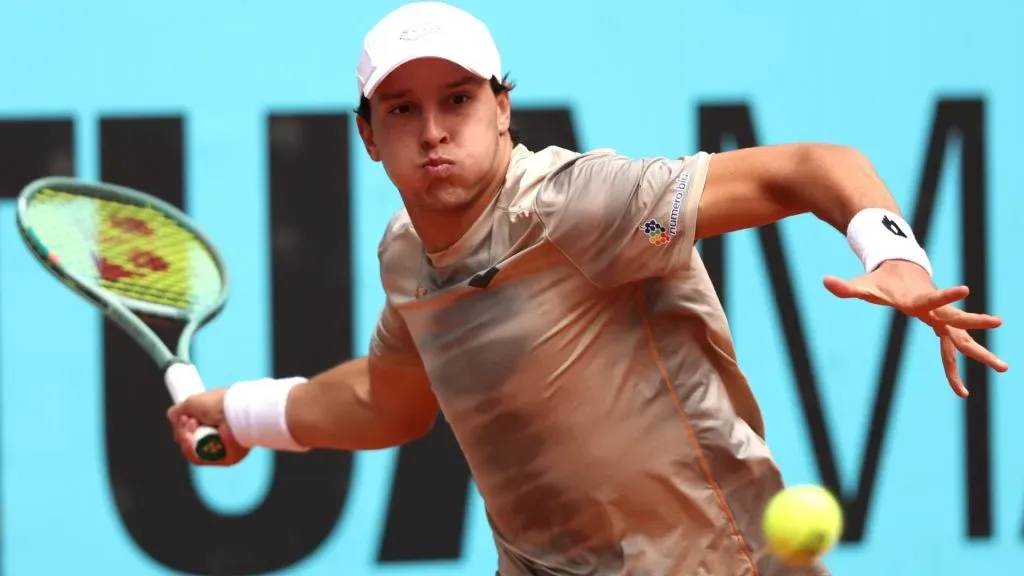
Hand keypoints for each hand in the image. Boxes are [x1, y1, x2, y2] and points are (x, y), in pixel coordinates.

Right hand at [167, 388, 249, 465]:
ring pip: (191, 451)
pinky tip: (191, 436)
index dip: (183, 426)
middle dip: (183, 431)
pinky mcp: (225, 459)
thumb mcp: (194, 402)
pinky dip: (190, 449)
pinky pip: (198, 459)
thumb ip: (180, 409)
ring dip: (185, 438)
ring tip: (192, 424)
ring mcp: (222, 449)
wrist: (235, 410)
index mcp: (216, 423)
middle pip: (190, 441)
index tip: (183, 417)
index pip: (193, 431)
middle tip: (189, 420)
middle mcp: (220, 437)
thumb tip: (172, 417)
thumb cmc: (218, 403)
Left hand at [823, 260, 1007, 397]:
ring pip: (963, 340)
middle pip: (957, 320)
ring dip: (981, 354)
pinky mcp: (943, 325)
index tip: (966, 289)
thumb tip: (825, 281)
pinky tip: (968, 384)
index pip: (933, 298)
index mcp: (918, 299)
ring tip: (1005, 369)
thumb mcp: (863, 285)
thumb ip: (845, 286)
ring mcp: (942, 318)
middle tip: (999, 321)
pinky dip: (961, 363)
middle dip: (976, 323)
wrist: (902, 270)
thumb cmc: (881, 281)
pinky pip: (954, 348)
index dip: (946, 295)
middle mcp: (935, 310)